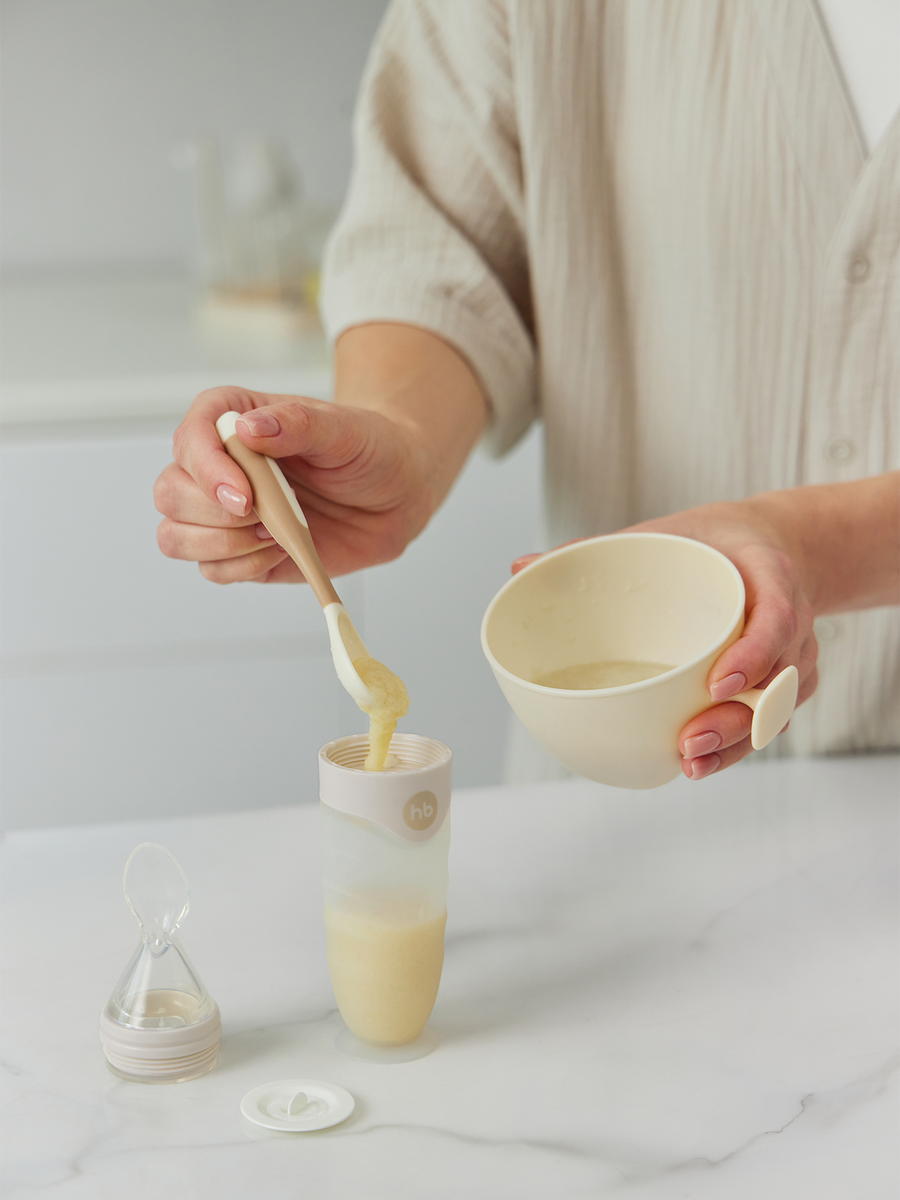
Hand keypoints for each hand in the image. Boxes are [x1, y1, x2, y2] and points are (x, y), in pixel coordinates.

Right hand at [154, 386, 434, 582]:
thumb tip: (249, 429)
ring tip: (274, 536)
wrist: (395, 493)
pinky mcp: (238, 551)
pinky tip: (280, 551)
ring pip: (175, 536)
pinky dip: (242, 567)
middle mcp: (216, 465)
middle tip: (266, 518)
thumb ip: (296, 424)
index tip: (246, 497)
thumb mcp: (343, 428)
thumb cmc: (367, 448)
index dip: (207, 471)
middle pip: (171, 492)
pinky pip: (212, 570)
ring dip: (222, 545)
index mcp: (230, 419)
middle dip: (213, 514)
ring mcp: (222, 512)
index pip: (189, 438)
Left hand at [511, 499, 818, 780]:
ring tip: (689, 764)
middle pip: (778, 682)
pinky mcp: (785, 683)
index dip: (754, 654)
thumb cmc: (705, 544)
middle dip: (736, 720)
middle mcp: (790, 622)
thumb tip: (519, 567)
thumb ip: (594, 551)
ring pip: (775, 711)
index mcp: (769, 576)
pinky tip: (699, 762)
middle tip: (688, 743)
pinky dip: (736, 745)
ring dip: (734, 744)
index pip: (777, 618)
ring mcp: (793, 657)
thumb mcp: (660, 534)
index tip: (716, 682)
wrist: (762, 546)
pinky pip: (768, 720)